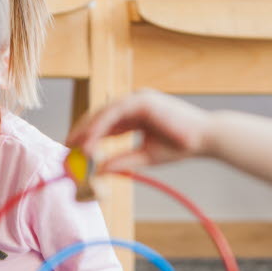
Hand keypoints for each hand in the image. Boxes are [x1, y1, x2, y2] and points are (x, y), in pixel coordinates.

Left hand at [65, 90, 212, 172]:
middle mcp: (136, 103)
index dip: (89, 135)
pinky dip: (100, 128)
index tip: (74, 149)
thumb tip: (99, 172)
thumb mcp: (145, 156)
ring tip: (74, 147)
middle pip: (101, 114)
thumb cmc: (180, 147)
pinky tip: (90, 142)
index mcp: (138, 113)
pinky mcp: (142, 100)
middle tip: (66, 147)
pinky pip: (114, 113)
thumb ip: (122, 162)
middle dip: (82, 130)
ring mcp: (138, 98)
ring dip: (88, 130)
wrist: (204, 139)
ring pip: (104, 112)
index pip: (107, 122)